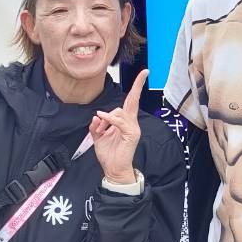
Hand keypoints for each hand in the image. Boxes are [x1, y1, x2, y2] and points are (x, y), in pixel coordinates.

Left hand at [89, 69, 146, 183]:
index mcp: (124, 122)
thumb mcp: (98, 137)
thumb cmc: (109, 154)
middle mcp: (131, 123)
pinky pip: (120, 121)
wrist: (114, 170)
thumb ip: (97, 125)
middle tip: (145, 72)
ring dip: (106, 117)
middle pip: (133, 101)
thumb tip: (97, 115)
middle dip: (138, 85)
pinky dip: (109, 119)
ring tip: (99, 129)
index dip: (136, 88)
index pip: (131, 102)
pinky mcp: (132, 134)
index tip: (144, 73)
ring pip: (121, 111)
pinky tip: (102, 119)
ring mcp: (133, 128)